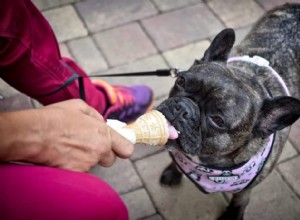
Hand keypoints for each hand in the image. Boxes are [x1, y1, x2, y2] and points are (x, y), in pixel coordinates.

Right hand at [0, 99, 133, 171]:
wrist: (35, 133)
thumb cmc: (56, 118)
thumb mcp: (80, 106)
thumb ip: (96, 116)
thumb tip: (101, 122)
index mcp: (104, 134)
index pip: (126, 149)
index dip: (123, 148)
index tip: (120, 148)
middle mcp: (99, 151)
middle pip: (110, 160)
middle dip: (102, 154)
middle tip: (88, 146)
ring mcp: (88, 164)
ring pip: (92, 165)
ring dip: (86, 159)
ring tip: (69, 148)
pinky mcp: (75, 174)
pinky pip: (79, 172)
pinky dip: (73, 166)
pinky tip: (62, 156)